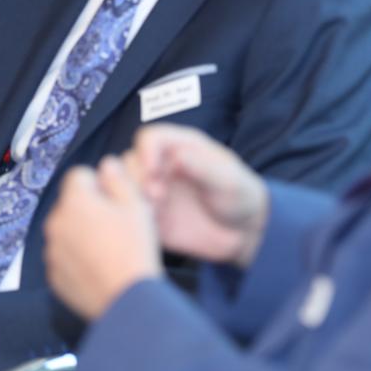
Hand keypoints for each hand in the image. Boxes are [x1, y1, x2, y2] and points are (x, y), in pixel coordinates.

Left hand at [44, 155, 163, 321]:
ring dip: (82, 233)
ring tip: (109, 250)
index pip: (79, 175)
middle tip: (115, 226)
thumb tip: (107, 164)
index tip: (115, 201)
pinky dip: (77, 258)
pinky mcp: (54, 275)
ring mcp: (52, 251)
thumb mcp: (136, 206)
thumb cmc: (135, 249)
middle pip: (71, 204)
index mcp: (75, 200)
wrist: (128, 300)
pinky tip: (99, 267)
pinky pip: (64, 257)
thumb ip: (118, 179)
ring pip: (66, 231)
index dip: (100, 184)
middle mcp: (56, 222)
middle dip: (89, 209)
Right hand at [127, 124, 268, 266]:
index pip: (150, 138)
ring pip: (124, 186)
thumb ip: (202, 167)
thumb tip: (176, 154)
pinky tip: (154, 226)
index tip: (153, 171)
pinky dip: (135, 217)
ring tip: (154, 212)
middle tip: (156, 196)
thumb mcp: (228, 181)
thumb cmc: (241, 197)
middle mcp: (163, 165)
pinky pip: (131, 213)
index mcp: (181, 147)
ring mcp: (155, 190)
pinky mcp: (152, 215)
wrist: (245, 233)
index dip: (146, 151)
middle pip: (131, 160)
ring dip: (132, 197)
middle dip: (137, 177)